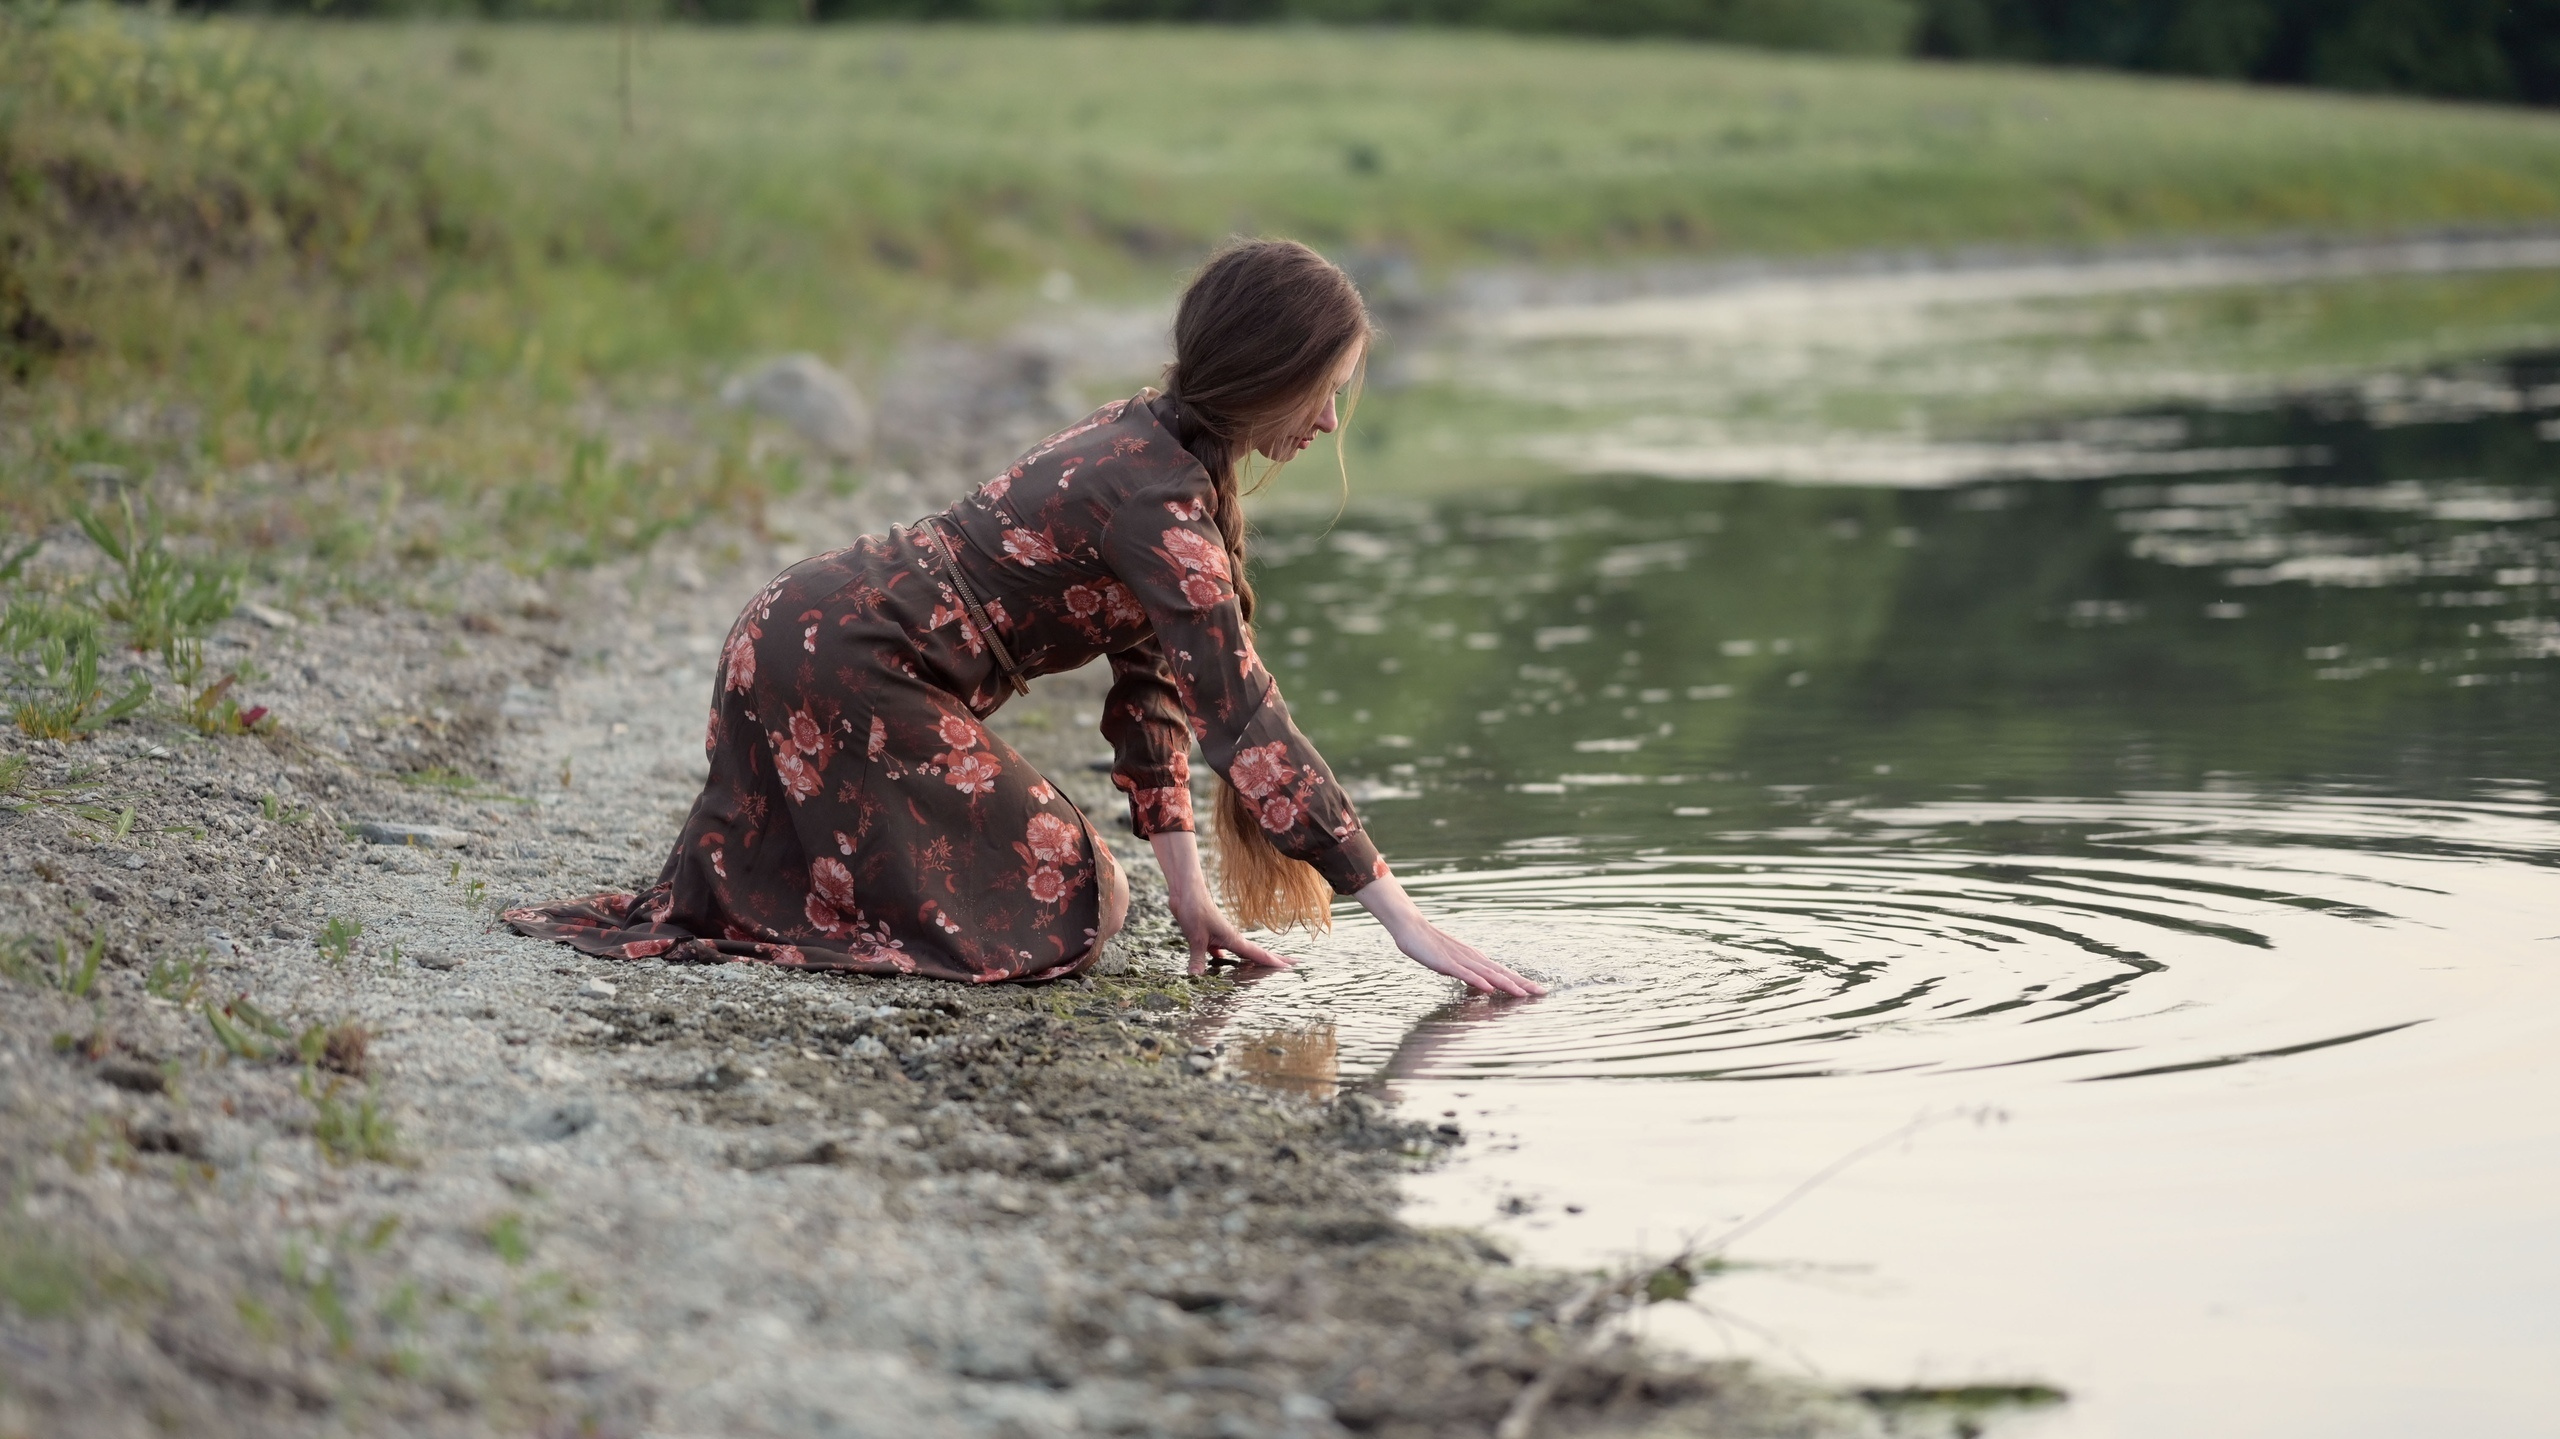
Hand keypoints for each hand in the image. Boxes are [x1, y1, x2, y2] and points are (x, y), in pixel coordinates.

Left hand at [1150, 831, 1297, 975]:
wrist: (1186, 893)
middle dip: (1274, 959)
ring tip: (1263, 970)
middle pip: (1256, 953)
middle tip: (1293, 965)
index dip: (1274, 962)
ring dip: (1252, 961)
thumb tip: (1196, 977)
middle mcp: (1231, 939)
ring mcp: (1222, 937)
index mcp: (1233, 939)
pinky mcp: (1210, 936)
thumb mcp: (1196, 938)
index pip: (1258, 954)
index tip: (1290, 967)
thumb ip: (1197, 959)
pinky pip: (1223, 952)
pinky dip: (1227, 960)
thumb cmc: (1195, 910)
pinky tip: (1223, 967)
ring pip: (1241, 953)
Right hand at [1358, 877, 1545, 997]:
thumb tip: (1480, 985)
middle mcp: (1473, 958)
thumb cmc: (1430, 946)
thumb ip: (1467, 974)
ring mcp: (1461, 960)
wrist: (1412, 928)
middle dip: (1523, 984)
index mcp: (1476, 959)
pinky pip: (1465, 974)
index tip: (1538, 990)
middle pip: (1502, 973)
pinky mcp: (1447, 963)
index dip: (1521, 981)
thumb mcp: (1453, 964)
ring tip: (1523, 994)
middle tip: (1542, 993)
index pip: (1503, 972)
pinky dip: (1478, 981)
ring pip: (1488, 974)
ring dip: (1506, 984)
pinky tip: (1488, 988)